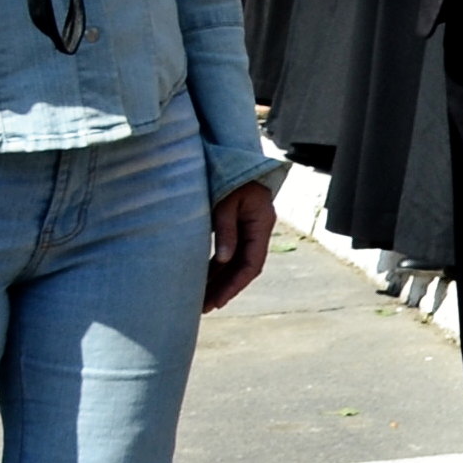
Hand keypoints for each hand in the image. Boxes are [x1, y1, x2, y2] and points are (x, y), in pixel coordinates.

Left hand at [205, 180, 276, 310]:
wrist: (233, 154)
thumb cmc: (230, 174)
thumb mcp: (226, 202)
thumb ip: (226, 230)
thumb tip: (224, 260)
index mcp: (261, 225)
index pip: (252, 264)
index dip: (235, 285)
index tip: (217, 301)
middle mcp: (258, 230)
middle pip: (243, 268)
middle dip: (225, 289)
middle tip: (205, 308)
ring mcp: (248, 229)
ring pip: (236, 262)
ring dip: (220, 281)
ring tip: (201, 299)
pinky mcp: (237, 226)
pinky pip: (229, 252)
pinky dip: (217, 267)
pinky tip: (204, 278)